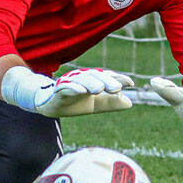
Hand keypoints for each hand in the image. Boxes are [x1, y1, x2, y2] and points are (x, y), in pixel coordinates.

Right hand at [1, 67, 133, 117]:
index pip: (106, 76)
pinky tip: (81, 91)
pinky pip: (65, 86)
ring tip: (99, 90)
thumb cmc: (76, 102)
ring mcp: (69, 82)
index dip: (118, 78)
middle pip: (95, 75)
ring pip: (81, 79)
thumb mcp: (97, 105)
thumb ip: (111, 103)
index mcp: (92, 80)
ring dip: (91, 83)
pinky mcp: (58, 90)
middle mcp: (82, 78)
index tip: (131, 84)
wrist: (52, 106)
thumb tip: (129, 102)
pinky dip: (73, 87)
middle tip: (117, 88)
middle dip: (106, 81)